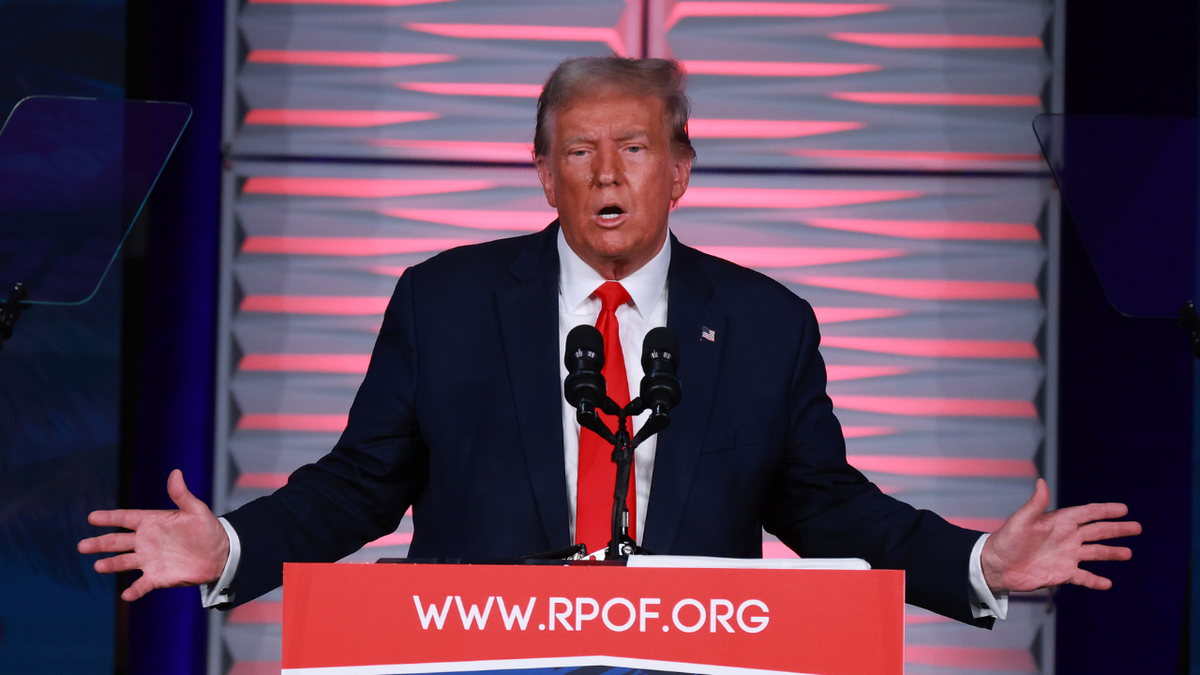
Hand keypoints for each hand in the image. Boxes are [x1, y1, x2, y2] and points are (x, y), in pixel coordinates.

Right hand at [77, 469, 229, 601]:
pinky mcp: (158, 577)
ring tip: (98, 566)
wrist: (220, 553)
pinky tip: (127, 595)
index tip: (92, 517)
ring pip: (124, 562)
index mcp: (152, 522)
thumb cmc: (207, 528)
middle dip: (100, 543)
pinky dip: (135, 590)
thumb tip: (176, 472)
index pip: (126, 518)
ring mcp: (149, 560)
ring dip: (111, 565)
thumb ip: (182, 494)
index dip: (109, 518)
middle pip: (117, 542)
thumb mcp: (196, 510)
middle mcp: (145, 541)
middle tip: (82, 546)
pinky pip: (142, 585)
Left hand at [981, 478, 1140, 592]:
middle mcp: (1066, 537)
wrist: (996, 565)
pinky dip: (1096, 580)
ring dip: (1111, 553)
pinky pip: (1083, 577)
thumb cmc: (1007, 539)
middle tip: (1137, 527)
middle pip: (1097, 531)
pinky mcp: (1062, 573)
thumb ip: (1035, 504)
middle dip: (1117, 529)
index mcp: (1059, 521)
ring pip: (1095, 553)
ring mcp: (1066, 555)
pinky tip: (1108, 583)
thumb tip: (1042, 481)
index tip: (1123, 508)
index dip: (1105, 510)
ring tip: (1128, 553)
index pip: (1087, 513)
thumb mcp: (1022, 520)